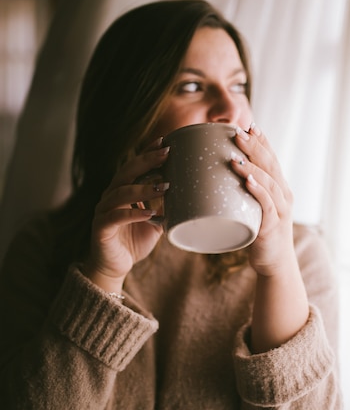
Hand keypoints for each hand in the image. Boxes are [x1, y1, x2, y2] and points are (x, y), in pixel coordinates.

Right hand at [83, 139, 169, 292]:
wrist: (116, 267)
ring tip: (164, 186)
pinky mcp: (100, 228)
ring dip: (143, 188)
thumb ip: (166, 208)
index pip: (134, 167)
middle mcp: (110, 197)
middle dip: (146, 161)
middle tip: (166, 154)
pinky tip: (150, 212)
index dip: (148, 154)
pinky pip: (116, 217)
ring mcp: (103, 211)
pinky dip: (133, 213)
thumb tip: (190, 196)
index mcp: (121, 191)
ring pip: (120, 193)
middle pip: (126, 172)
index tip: (165, 142)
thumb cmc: (134, 242)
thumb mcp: (155, 222)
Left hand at [231, 124, 308, 350]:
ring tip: (237, 154)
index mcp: (279, 188)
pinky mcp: (273, 226)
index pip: (271, 159)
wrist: (274, 264)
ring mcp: (280, 210)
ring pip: (269, 182)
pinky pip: (267, 205)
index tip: (249, 125)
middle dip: (255, 146)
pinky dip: (258, 191)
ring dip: (253, 166)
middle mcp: (283, 195)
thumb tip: (212, 180)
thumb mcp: (251, 210)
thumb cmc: (259, 235)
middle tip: (238, 132)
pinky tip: (247, 181)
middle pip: (271, 164)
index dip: (262, 141)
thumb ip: (239, 194)